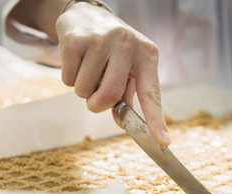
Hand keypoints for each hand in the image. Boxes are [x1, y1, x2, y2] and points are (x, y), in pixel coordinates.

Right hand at [56, 3, 170, 144]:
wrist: (85, 13)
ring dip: (82, 88)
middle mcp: (127, 44)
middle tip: (94, 98)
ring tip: (88, 68)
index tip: (163, 141)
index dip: (156, 120)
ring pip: (84, 90)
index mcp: (147, 54)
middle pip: (110, 95)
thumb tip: (121, 122)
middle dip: (97, 104)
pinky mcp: (76, 40)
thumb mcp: (128, 66)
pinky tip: (76, 61)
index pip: (151, 93)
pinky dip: (69, 78)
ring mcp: (101, 40)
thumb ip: (127, 95)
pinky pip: (68, 80)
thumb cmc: (111, 48)